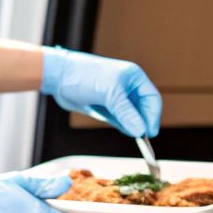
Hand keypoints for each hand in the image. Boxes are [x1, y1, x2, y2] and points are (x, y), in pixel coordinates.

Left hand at [41, 47, 161, 137]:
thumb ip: (126, 112)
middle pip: (144, 108)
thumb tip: (140, 130)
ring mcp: (117, 98)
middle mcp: (128, 87)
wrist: (59, 77)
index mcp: (133, 77)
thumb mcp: (109, 93)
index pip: (152, 98)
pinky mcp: (107, 107)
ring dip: (134, 126)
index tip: (150, 132)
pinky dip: (124, 127)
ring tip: (133, 135)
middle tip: (142, 137)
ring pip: (133, 116)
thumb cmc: (84, 75)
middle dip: (144, 122)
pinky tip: (125, 131)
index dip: (153, 116)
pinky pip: (121, 120)